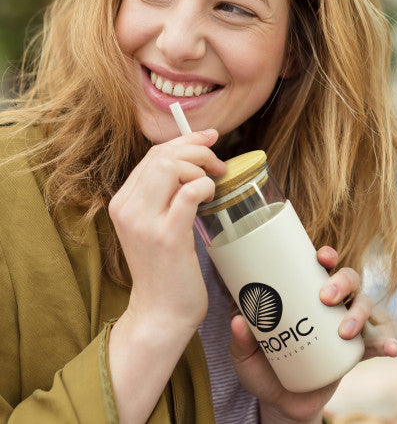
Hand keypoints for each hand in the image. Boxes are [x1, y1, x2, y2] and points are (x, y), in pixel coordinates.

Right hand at [109, 129, 225, 329]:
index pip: (153, 156)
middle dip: (197, 150)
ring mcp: (144, 222)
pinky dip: (205, 187)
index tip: (209, 138)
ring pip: (172, 167)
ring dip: (201, 168)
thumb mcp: (154, 225)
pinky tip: (211, 197)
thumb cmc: (165, 267)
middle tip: (218, 165)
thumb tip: (194, 160)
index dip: (184, 141)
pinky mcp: (166, 237)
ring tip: (214, 184)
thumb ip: (163, 195)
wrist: (161, 311)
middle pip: (162, 156)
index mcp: (122, 202)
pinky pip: (188, 193)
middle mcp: (127, 208)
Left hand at [230, 246, 396, 423]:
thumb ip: (240, 341)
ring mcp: (344, 326)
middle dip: (342, 282)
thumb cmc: (262, 367)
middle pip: (348, 280)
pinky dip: (385, 344)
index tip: (321, 256)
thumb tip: (238, 321)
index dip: (326, 255)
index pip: (320, 266)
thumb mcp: (246, 355)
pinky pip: (375, 344)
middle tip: (326, 297)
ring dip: (359, 312)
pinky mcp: (354, 352)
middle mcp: (329, 305)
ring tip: (344, 331)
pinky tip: (390, 349)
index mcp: (304, 294)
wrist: (281, 401)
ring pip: (363, 305)